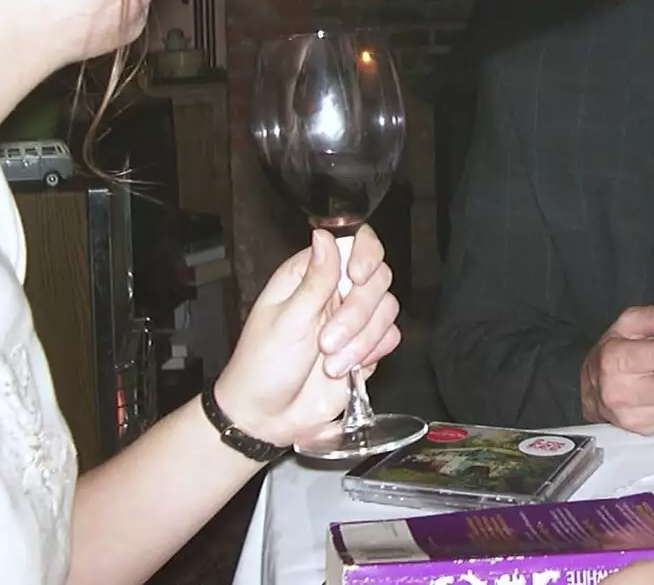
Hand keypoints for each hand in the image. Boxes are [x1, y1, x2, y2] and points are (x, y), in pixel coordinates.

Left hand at [211, 225, 402, 446]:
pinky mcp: (366, 347)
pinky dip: (373, 352)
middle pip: (377, 278)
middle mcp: (335, 293)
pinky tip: (349, 367)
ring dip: (362, 339)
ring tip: (331, 362)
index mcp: (310, 276)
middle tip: (327, 341)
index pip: (352, 243)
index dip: (365, 254)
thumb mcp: (287, 321)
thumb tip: (325, 236)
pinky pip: (390, 337)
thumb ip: (315, 279)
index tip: (358, 277)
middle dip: (358, 312)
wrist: (267, 418)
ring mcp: (353, 320)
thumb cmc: (262, 367)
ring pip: (387, 309)